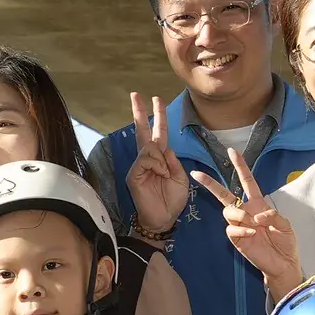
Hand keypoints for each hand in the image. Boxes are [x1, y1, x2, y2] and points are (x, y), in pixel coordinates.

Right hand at [125, 91, 189, 237]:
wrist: (164, 219)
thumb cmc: (172, 200)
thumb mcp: (181, 178)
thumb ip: (173, 161)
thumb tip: (164, 148)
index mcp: (160, 158)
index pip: (157, 133)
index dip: (157, 116)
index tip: (155, 100)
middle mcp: (148, 159)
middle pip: (143, 131)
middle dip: (140, 112)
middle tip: (136, 94)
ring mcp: (139, 166)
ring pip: (149, 147)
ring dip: (161, 159)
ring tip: (164, 174)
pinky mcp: (134, 174)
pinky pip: (146, 159)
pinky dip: (156, 165)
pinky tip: (159, 174)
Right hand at [193, 148, 299, 297]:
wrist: (283, 264)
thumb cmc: (285, 243)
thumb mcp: (285, 224)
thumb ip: (273, 215)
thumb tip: (257, 214)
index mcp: (258, 204)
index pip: (247, 182)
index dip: (240, 167)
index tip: (232, 152)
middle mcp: (246, 212)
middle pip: (224, 194)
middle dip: (211, 184)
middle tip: (197, 173)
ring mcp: (240, 226)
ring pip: (228, 212)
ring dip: (240, 214)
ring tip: (254, 224)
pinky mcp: (236, 239)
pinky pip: (231, 229)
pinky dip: (241, 229)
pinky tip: (252, 233)